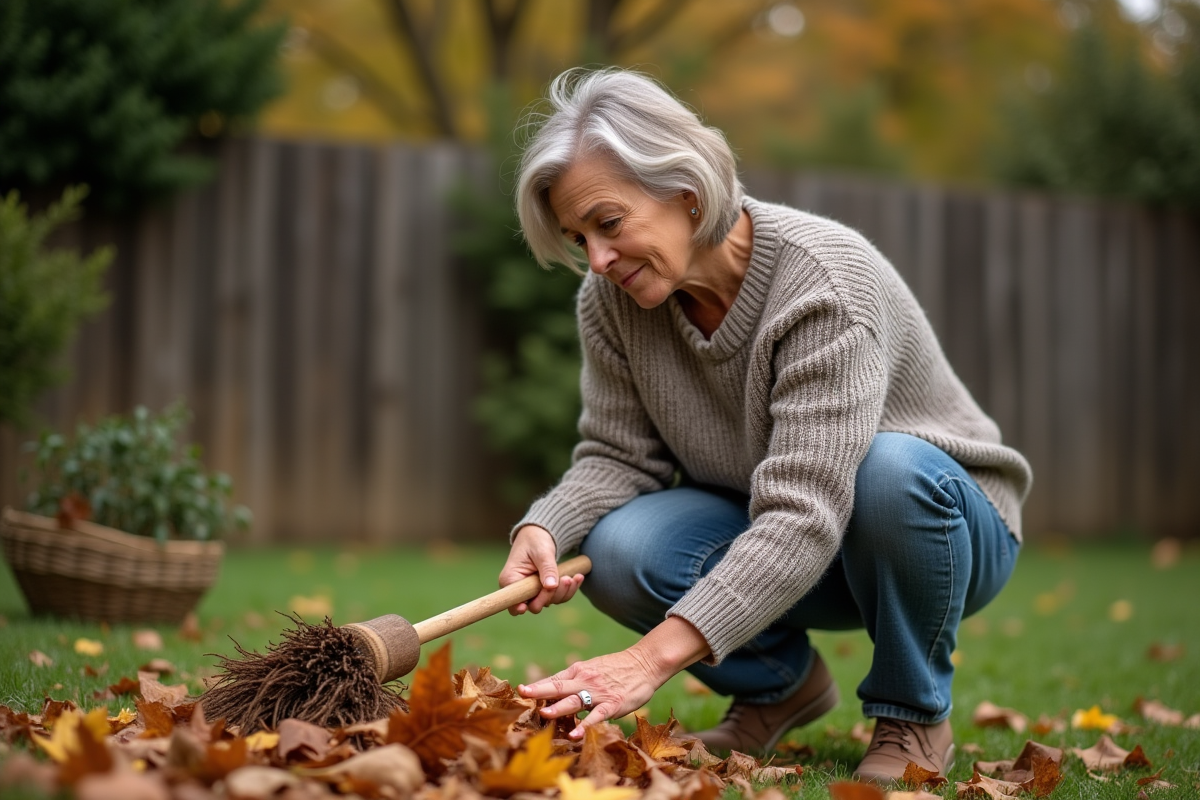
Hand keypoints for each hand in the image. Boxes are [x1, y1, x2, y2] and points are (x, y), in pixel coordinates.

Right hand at [499, 525, 583, 614]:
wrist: (540, 535)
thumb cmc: (535, 540)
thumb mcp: (542, 551)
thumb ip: (547, 568)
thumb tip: (551, 586)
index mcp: (511, 579)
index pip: (513, 601)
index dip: (519, 607)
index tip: (527, 607)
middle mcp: (520, 589)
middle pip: (534, 605)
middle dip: (551, 595)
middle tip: (566, 579)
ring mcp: (532, 592)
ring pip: (548, 602)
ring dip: (563, 592)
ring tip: (573, 577)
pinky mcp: (543, 591)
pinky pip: (556, 597)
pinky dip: (568, 589)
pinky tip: (577, 578)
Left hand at [518, 616, 710, 738]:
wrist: (645, 662)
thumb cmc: (615, 667)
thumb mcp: (591, 667)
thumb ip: (572, 677)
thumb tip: (550, 687)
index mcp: (578, 670)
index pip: (554, 679)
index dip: (537, 685)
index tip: (520, 690)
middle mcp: (585, 680)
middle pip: (559, 686)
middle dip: (540, 690)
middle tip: (523, 693)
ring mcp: (598, 692)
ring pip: (575, 700)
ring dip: (560, 707)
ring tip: (545, 713)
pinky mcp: (613, 703)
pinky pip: (597, 716)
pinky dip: (585, 725)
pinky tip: (575, 734)